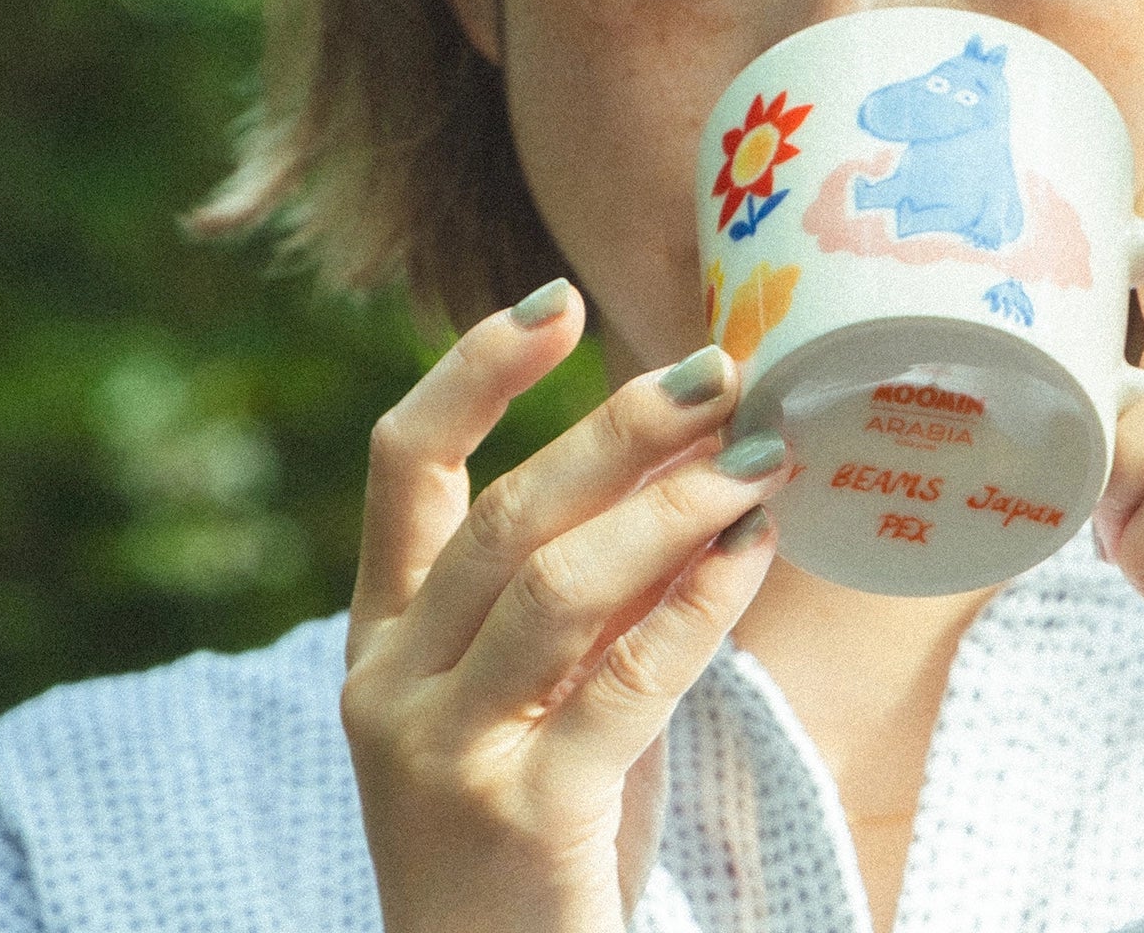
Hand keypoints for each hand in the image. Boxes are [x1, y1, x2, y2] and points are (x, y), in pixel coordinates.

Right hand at [340, 281, 786, 932]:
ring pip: (556, 584)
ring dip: (673, 506)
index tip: (558, 302)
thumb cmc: (537, 842)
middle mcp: (389, 688)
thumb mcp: (547, 700)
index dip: (473, 375)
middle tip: (722, 372)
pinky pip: (625, 677)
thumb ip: (598, 599)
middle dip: (617, 430)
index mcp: (380, 644)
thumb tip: (703, 470)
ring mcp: (441, 754)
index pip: (399, 471)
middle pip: (502, 515)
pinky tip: (759, 549)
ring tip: (763, 456)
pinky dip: (700, 601)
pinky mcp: (521, 814)